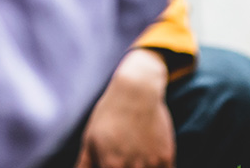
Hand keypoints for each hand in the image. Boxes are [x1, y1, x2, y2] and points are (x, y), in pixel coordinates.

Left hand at [75, 49, 174, 167]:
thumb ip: (83, 165)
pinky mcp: (166, 156)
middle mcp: (132, 167)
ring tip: (136, 161)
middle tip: (124, 160)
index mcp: (111, 165)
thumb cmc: (110, 112)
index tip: (114, 164)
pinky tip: (149, 163)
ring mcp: (151, 162)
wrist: (138, 89)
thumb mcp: (90, 138)